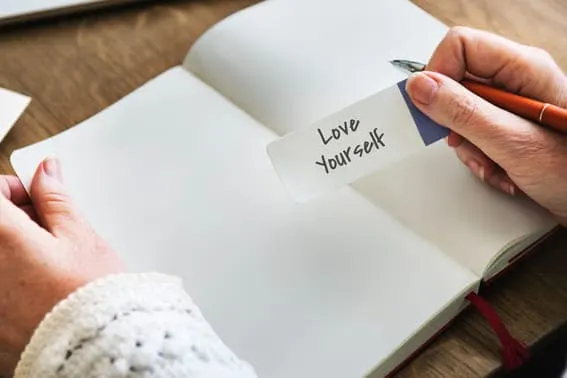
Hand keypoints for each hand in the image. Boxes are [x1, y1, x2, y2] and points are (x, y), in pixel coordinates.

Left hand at [0, 157, 123, 374]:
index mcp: (1, 236)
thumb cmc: (91, 295)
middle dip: (14, 218)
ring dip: (14, 248)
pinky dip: (14, 276)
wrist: (94, 348)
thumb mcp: (80, 237)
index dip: (14, 188)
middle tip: (48, 230)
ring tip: (47, 263)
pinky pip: (2, 282)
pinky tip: (38, 286)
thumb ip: (56, 199)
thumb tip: (46, 172)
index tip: (34, 197)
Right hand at [406, 26, 566, 224]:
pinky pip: (472, 133)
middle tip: (466, 142)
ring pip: (459, 113)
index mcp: (523, 68)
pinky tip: (500, 171)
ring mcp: (510, 104)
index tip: (431, 108)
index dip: (438, 75)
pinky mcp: (507, 125)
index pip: (460, 46)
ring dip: (468, 146)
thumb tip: (421, 86)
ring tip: (493, 164)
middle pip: (455, 82)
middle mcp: (515, 80)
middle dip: (453, 121)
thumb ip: (464, 112)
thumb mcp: (513, 142)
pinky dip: (478, 157)